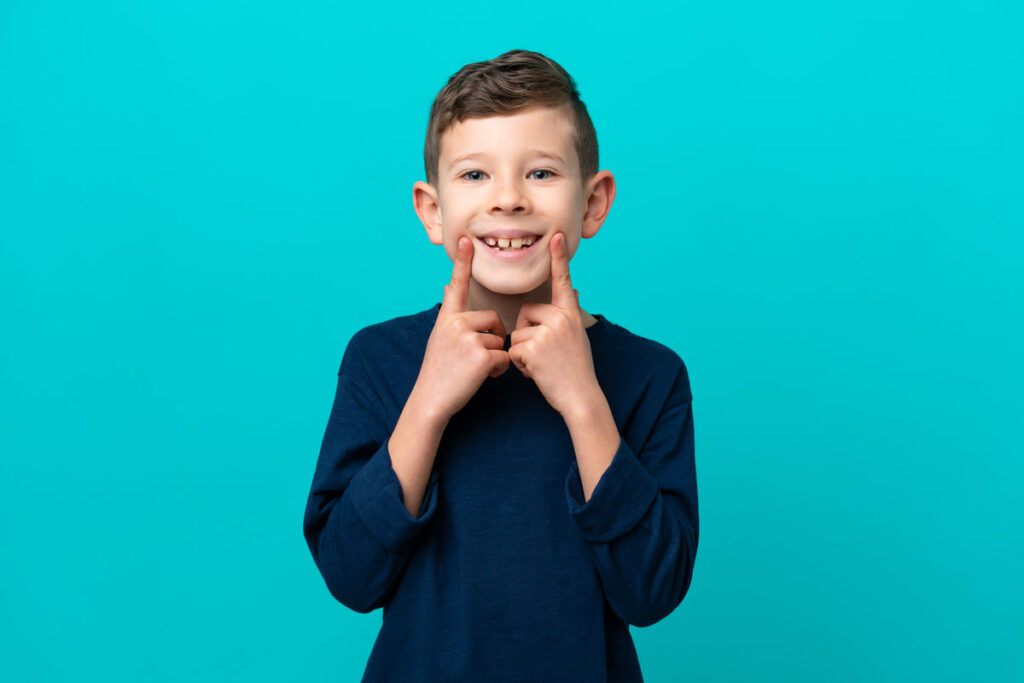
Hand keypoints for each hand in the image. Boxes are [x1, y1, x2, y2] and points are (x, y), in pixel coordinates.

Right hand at [414, 235, 509, 421]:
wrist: (431, 399)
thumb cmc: (439, 371)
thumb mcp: (439, 337)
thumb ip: (450, 313)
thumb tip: (449, 284)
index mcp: (447, 317)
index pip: (457, 284)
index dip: (462, 261)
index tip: (466, 239)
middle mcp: (455, 323)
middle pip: (493, 319)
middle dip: (493, 338)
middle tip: (476, 357)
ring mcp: (468, 338)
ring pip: (500, 339)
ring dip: (495, 356)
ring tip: (475, 369)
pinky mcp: (481, 355)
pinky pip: (504, 356)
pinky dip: (499, 369)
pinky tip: (482, 376)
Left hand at [508, 231, 596, 416]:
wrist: (581, 397)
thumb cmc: (576, 370)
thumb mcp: (577, 336)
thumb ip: (567, 314)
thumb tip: (571, 289)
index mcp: (570, 313)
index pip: (562, 280)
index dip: (558, 257)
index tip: (555, 235)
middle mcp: (561, 318)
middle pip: (526, 312)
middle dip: (526, 333)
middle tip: (543, 353)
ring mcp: (548, 332)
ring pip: (518, 334)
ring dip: (523, 353)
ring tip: (542, 365)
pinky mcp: (534, 347)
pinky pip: (514, 350)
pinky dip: (520, 365)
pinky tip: (536, 373)